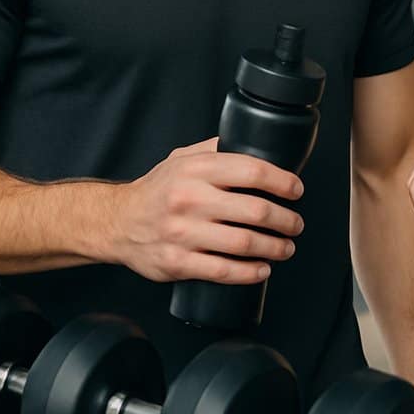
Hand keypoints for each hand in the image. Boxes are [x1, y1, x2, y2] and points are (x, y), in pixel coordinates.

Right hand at [109, 137, 305, 283]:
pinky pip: (223, 271)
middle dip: (286, 220)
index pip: (252, 172)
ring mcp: (183, 233)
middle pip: (255, 211)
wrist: (116, 221)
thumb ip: (216, 149)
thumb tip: (254, 141)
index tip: (296, 190)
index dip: (282, 182)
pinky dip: (249, 273)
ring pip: (244, 244)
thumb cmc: (157, 189)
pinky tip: (262, 269)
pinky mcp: (177, 263)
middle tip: (296, 223)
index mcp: (197, 169)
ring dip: (274, 248)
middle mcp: (191, 199)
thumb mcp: (183, 158)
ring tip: (286, 247)